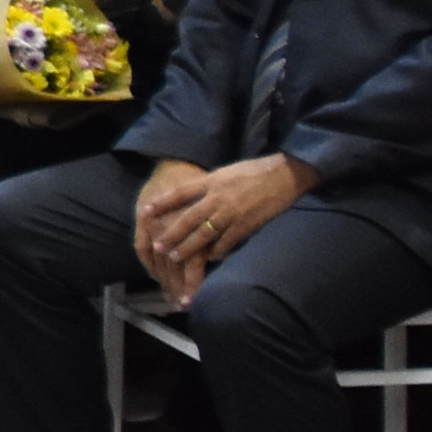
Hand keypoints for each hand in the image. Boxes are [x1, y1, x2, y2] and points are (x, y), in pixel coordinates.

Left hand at [136, 153, 308, 298]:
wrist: (285, 173)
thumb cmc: (254, 171)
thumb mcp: (226, 172)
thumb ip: (208, 184)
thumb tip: (189, 195)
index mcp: (211, 181)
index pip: (180, 193)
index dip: (162, 203)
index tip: (146, 212)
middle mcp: (218, 197)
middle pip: (188, 218)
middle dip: (171, 234)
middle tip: (157, 246)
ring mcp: (232, 212)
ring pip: (204, 234)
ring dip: (188, 248)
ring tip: (175, 258)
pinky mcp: (247, 224)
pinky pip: (227, 241)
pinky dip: (217, 251)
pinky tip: (208, 259)